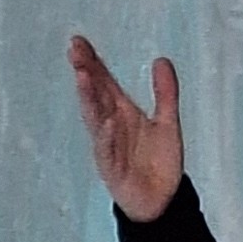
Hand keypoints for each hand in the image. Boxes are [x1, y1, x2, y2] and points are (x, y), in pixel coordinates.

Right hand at [69, 35, 183, 221]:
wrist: (163, 201)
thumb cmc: (159, 162)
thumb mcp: (167, 122)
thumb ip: (165, 92)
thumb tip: (161, 59)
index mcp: (121, 112)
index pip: (103, 83)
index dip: (92, 62)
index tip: (78, 40)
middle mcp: (111, 125)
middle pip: (95, 95)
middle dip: (86, 73)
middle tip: (75, 50)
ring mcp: (109, 146)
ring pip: (95, 119)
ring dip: (88, 98)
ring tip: (83, 76)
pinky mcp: (113, 169)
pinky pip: (107, 151)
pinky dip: (107, 137)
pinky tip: (107, 122)